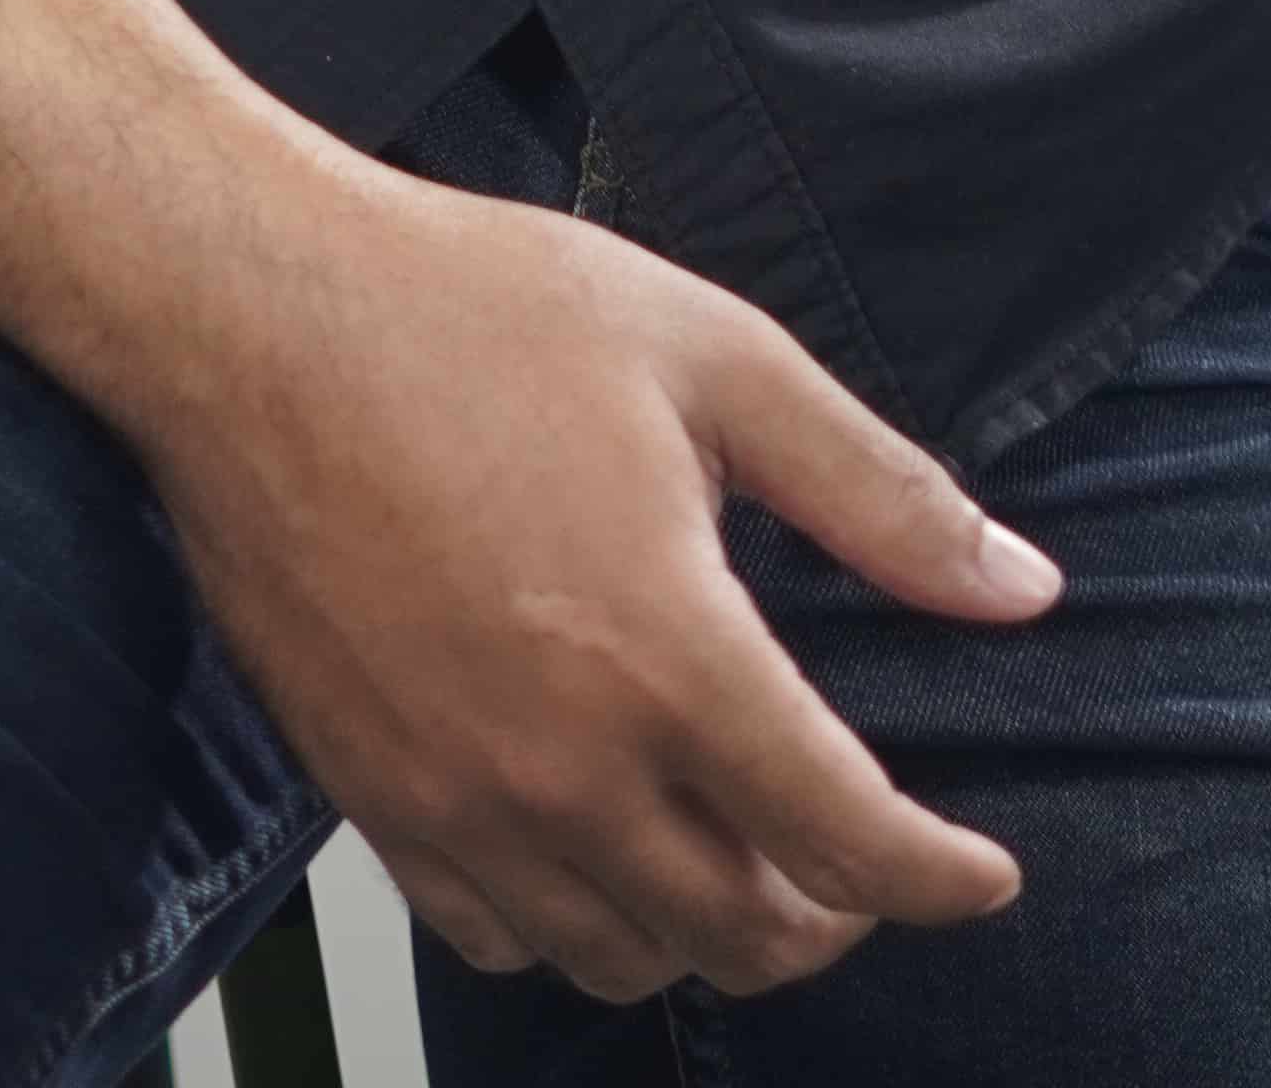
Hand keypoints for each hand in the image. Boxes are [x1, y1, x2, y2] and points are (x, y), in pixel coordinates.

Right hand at [120, 152, 1059, 1003]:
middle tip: (860, 864)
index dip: (941, 877)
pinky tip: (597, 846)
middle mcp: (565, 762)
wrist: (250, 314)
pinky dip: (574, 929)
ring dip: (705, 934)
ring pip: (622, 960)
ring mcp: (456, 797)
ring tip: (737, 855)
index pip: (848, 839)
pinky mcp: (371, 798)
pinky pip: (496, 939)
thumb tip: (1020, 587)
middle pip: (742, 933)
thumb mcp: (713, 354)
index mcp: (668, 651)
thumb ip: (878, 491)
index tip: (984, 875)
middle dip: (834, 918)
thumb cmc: (468, 310)